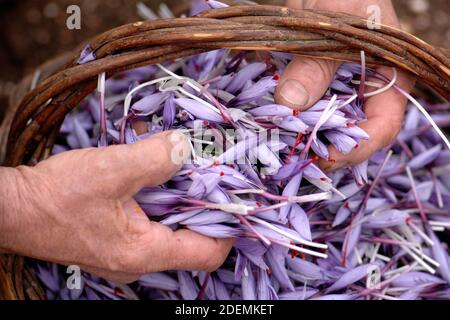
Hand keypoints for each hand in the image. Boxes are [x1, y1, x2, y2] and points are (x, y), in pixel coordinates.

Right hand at [0, 131, 232, 282]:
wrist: (12, 209)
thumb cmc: (55, 196)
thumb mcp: (110, 170)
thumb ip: (154, 158)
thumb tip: (185, 147)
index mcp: (145, 252)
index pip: (208, 253)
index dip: (228, 227)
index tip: (234, 196)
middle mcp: (140, 261)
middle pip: (193, 240)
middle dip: (204, 206)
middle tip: (209, 172)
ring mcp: (127, 253)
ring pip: (171, 229)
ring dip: (180, 199)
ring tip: (183, 167)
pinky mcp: (117, 240)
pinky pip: (152, 224)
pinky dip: (160, 200)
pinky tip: (154, 175)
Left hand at [276, 0, 414, 170]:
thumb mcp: (335, 22)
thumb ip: (317, 61)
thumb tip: (290, 102)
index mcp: (388, 78)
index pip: (382, 127)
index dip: (356, 148)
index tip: (323, 157)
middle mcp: (364, 92)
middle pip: (350, 135)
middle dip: (322, 148)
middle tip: (291, 154)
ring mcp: (338, 92)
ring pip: (322, 127)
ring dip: (300, 136)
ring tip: (277, 143)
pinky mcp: (313, 88)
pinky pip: (301, 110)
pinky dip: (286, 118)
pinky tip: (268, 121)